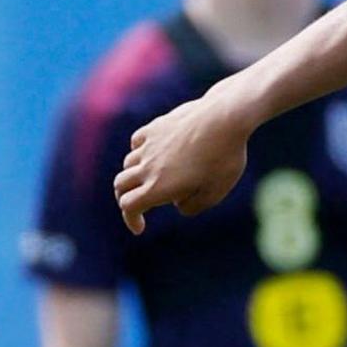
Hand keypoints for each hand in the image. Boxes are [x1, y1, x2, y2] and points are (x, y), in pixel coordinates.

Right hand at [114, 96, 252, 231]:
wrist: (225, 118)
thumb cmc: (224, 158)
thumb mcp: (216, 191)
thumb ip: (194, 206)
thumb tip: (177, 204)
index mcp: (159, 186)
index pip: (129, 206)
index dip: (130, 220)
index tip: (140, 228)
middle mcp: (148, 166)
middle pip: (121, 186)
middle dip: (125, 199)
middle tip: (138, 205)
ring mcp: (149, 145)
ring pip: (128, 164)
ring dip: (133, 175)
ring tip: (150, 180)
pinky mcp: (155, 127)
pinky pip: (137, 143)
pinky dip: (139, 152)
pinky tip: (151, 154)